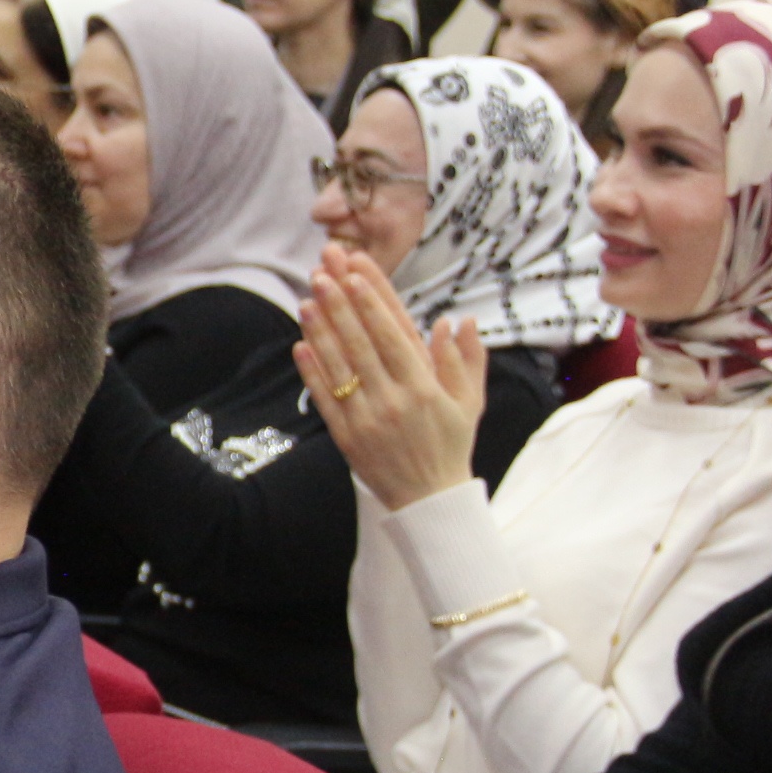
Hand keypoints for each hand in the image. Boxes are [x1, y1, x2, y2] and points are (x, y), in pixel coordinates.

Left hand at [295, 246, 484, 509]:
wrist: (430, 500)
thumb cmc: (452, 443)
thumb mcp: (471, 401)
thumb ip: (466, 359)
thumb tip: (460, 320)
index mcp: (426, 386)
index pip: (397, 335)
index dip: (375, 303)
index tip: (357, 273)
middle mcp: (396, 399)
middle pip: (363, 343)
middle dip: (342, 304)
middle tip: (323, 272)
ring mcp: (369, 418)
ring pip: (341, 366)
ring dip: (322, 331)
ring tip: (307, 299)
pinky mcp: (347, 437)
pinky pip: (327, 399)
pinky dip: (313, 372)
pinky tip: (300, 345)